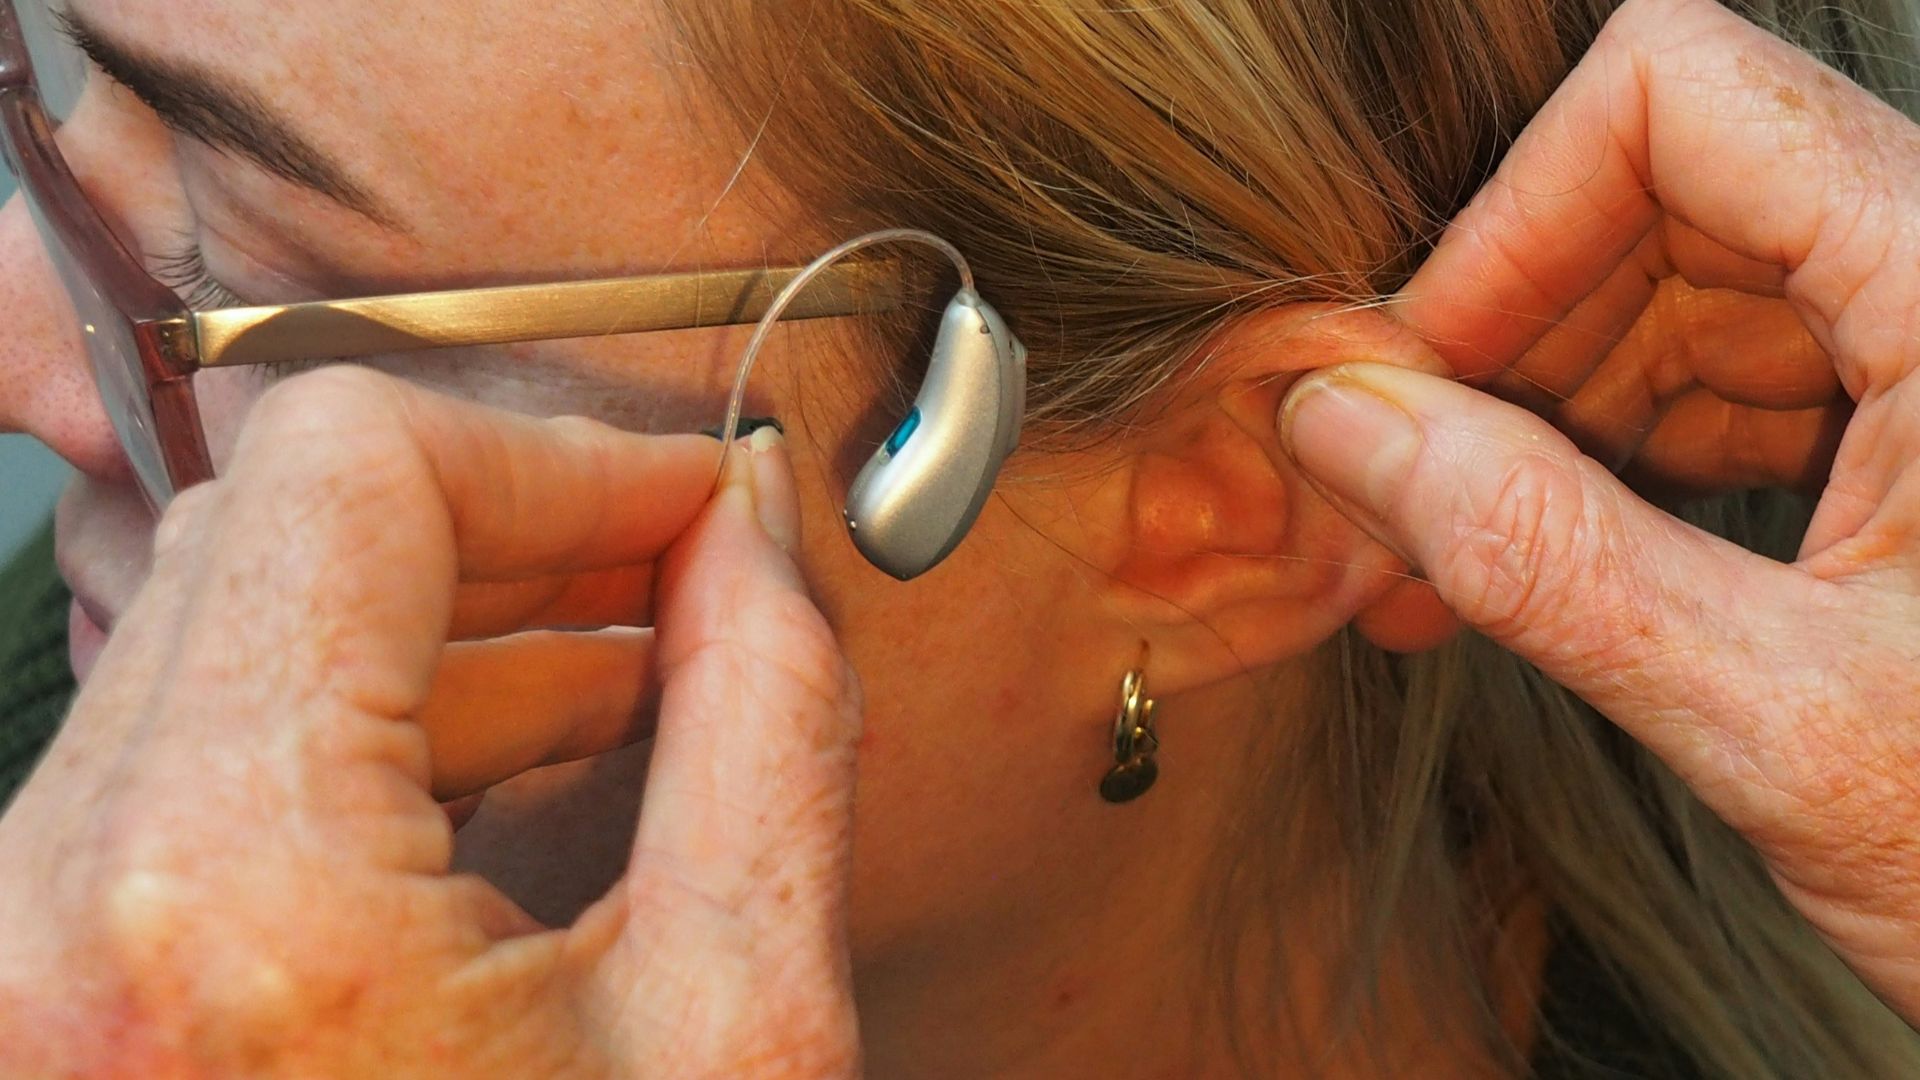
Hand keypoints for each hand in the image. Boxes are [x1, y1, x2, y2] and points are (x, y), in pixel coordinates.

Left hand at [0, 366, 862, 1076]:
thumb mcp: (736, 1037)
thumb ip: (767, 726)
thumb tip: (758, 541)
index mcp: (225, 899)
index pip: (350, 468)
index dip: (560, 455)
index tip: (693, 510)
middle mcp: (42, 916)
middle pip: (269, 536)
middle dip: (508, 534)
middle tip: (678, 577)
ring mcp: (2, 964)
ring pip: (210, 641)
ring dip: (434, 633)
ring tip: (619, 683)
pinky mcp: (24, 995)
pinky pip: (172, 766)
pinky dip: (347, 736)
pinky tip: (496, 786)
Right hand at [1279, 0, 1919, 1017]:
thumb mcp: (1786, 725)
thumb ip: (1549, 563)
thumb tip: (1347, 427)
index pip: (1683, 96)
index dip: (1517, 216)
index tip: (1422, 374)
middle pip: (1673, 188)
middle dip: (1514, 334)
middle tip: (1406, 492)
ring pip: (1690, 282)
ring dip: (1550, 409)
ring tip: (1453, 561)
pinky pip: (1741, 372)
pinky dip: (1624, 454)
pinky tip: (1552, 567)